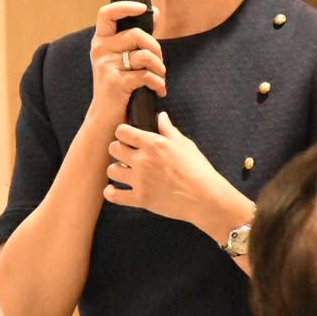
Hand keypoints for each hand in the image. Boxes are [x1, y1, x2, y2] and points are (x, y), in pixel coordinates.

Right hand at [85, 0, 166, 126]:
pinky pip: (146, 76)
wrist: (105, 117)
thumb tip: (154, 11)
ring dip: (160, 68)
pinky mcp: (115, 83)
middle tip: (159, 64)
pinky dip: (158, 84)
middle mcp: (100, 50)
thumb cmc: (118, 85)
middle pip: (137, 34)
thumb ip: (135, 36)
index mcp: (100, 40)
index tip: (144, 9)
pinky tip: (159, 91)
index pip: (107, 13)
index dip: (125, 7)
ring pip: (145, 55)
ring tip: (160, 77)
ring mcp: (106, 66)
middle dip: (156, 48)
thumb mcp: (121, 57)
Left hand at [103, 112, 243, 230]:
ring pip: (112, 170)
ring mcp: (141, 180)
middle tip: (126, 155)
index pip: (122, 131)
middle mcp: (144, 160)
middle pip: (113, 148)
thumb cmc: (198, 170)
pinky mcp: (141, 199)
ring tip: (124, 172)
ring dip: (117, 170)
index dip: (123, 133)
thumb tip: (161, 116)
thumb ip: (168, 129)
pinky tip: (114, 190)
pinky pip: (114, 195)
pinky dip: (111, 193)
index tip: (128, 138)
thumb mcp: (185, 144)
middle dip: (118, 150)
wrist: (205, 197)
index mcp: (154, 143)